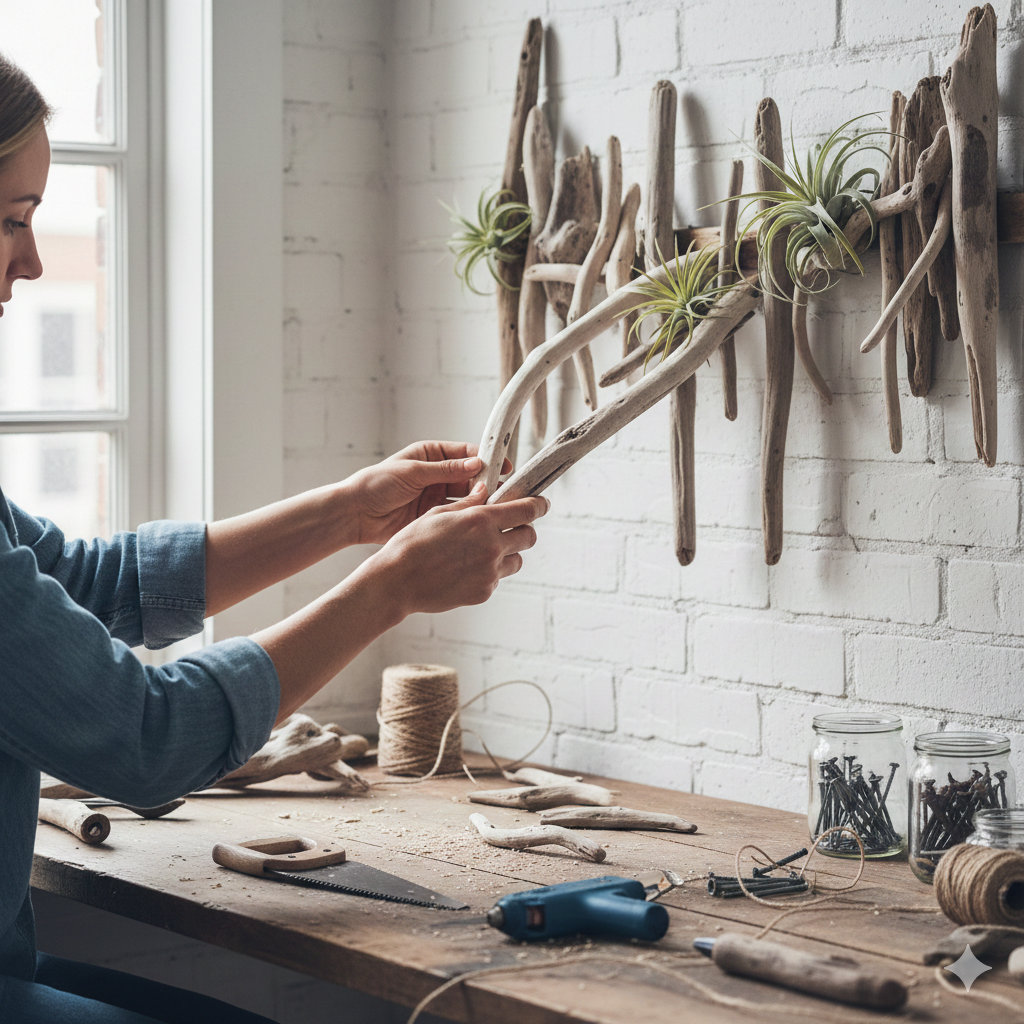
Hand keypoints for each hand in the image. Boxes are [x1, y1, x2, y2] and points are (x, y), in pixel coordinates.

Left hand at [348, 440, 510, 544]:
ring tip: (496, 506)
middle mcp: (437, 474)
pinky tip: (479, 519)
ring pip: (466, 497)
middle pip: (470, 476)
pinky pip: (456, 514)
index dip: (486, 459)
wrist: (355, 514)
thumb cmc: (376, 484)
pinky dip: (468, 516)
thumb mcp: (412, 471)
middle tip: (505, 490)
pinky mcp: (433, 516)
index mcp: (431, 455)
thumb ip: (445, 470)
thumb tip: (477, 464)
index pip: (465, 454)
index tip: (503, 467)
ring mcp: (436, 496)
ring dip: (480, 500)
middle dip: (487, 482)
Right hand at [370, 482, 547, 614]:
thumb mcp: (439, 513)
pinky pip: (497, 578)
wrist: (398, 581)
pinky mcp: (484, 592)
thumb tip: (486, 493)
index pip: (527, 510)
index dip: (538, 505)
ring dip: (508, 553)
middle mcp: (492, 546)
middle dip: (523, 529)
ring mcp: (490, 572)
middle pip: (529, 536)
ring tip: (483, 551)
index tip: (541, 504)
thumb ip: (469, 504)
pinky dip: (489, 572)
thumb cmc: (413, 543)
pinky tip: (466, 569)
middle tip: (510, 528)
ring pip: (516, 560)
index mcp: (482, 520)